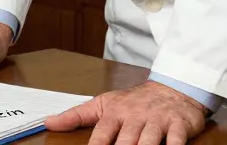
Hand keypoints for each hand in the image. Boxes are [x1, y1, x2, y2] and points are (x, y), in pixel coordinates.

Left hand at [44, 80, 207, 144]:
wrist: (172, 87)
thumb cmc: (134, 101)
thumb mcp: (103, 104)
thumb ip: (76, 116)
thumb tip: (48, 123)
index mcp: (115, 112)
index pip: (102, 133)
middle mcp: (135, 116)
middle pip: (126, 140)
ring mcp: (157, 120)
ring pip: (149, 140)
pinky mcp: (178, 124)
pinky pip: (177, 138)